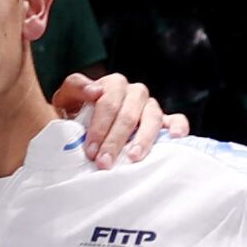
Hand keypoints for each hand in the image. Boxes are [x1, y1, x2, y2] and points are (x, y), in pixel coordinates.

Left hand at [53, 73, 188, 168]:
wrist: (84, 122)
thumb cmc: (76, 111)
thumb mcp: (67, 98)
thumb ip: (76, 88)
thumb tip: (94, 91)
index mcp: (112, 84)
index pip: (108, 102)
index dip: (99, 127)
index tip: (90, 150)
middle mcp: (134, 92)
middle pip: (128, 114)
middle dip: (115, 140)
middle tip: (104, 163)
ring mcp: (150, 106)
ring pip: (152, 117)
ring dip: (143, 139)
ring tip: (133, 157)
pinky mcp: (164, 120)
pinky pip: (177, 119)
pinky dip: (179, 127)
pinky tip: (176, 138)